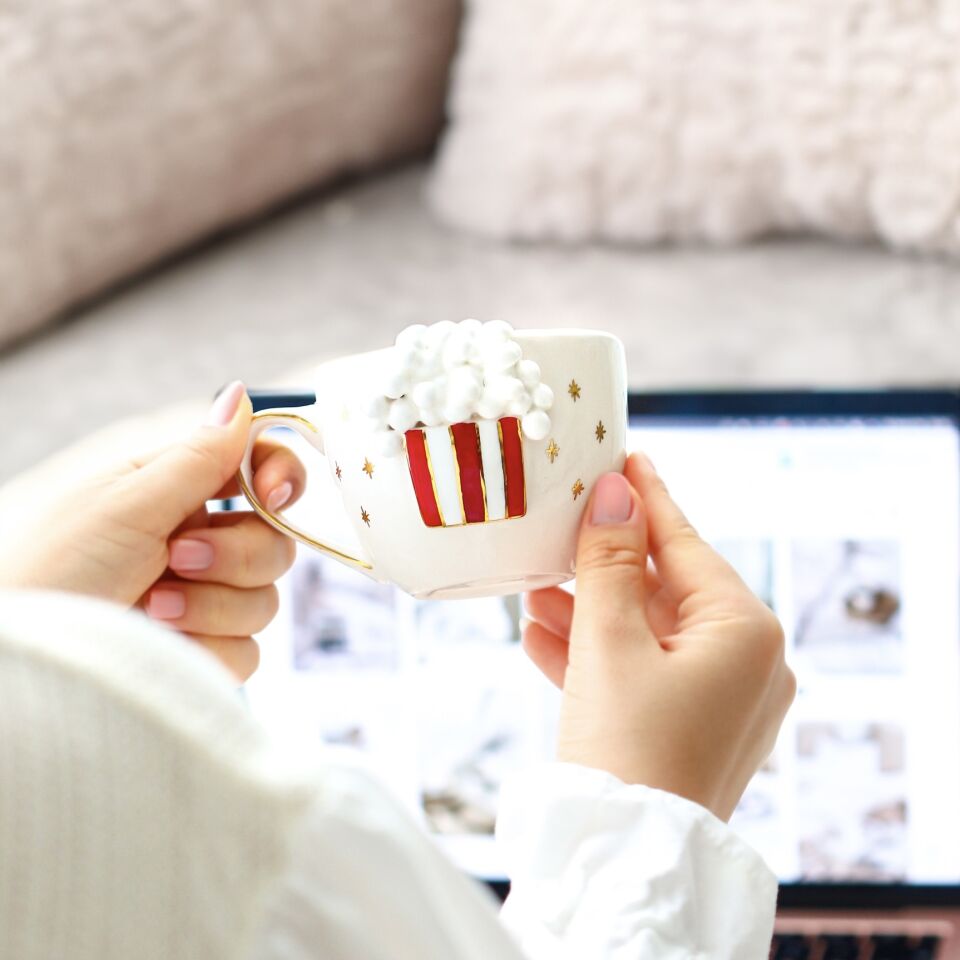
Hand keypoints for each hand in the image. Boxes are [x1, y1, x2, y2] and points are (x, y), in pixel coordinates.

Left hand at [0, 382, 305, 680]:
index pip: (259, 470)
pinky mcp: (205, 652)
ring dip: (210, 605)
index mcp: (179, 492)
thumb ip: (199, 457)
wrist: (32, 657)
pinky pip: (247, 651)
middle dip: (233, 554)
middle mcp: (199, 543)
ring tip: (152, 607)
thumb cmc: (58, 569)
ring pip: (265, 599)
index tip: (271, 495)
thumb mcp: (128, 503)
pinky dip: (206, 648)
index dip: (280, 477)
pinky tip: (163, 644)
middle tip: (176, 558)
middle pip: (274, 541)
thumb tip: (241, 394)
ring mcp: (205, 601)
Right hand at [523, 453, 794, 820]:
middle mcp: (747, 662)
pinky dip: (597, 654)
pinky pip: (643, 672)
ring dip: (590, 610)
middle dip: (603, 563)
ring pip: (647, 631)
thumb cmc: (625, 748)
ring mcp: (722, 698)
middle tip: (562, 524)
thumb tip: (616, 491)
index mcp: (745, 631)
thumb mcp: (609, 640)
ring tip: (535, 586)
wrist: (620, 863)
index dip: (648, 498)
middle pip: (666, 588)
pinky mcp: (690, 726)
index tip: (625, 457)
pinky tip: (543, 638)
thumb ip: (611, 561)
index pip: (687, 543)